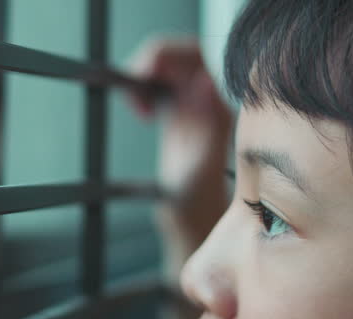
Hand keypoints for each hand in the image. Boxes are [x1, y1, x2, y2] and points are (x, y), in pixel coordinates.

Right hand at [128, 36, 232, 262]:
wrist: (194, 229)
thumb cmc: (196, 211)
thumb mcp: (195, 175)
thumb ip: (204, 129)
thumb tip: (205, 82)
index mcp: (219, 110)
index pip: (198, 58)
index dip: (169, 55)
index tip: (144, 71)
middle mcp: (210, 105)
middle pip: (184, 56)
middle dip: (155, 60)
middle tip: (133, 86)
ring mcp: (196, 109)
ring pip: (172, 68)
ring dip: (148, 74)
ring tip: (137, 105)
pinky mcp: (181, 118)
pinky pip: (165, 85)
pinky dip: (146, 88)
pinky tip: (141, 113)